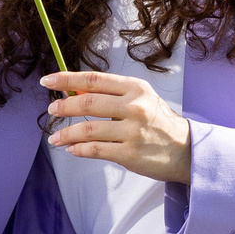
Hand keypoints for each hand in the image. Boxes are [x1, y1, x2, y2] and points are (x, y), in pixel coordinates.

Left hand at [42, 71, 192, 183]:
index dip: (66, 79)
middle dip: (64, 106)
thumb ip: (112, 95)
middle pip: (88, 102)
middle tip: (51, 110)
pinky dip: (78, 149)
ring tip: (55, 137)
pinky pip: (95, 150)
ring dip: (66, 133)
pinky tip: (71, 149)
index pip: (94, 79)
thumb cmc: (158, 122)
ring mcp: (132, 131)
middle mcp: (134, 107)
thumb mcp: (141, 99)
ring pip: (87, 129)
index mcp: (135, 88)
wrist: (186, 150)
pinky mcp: (130, 154)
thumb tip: (74, 92)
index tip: (47, 81)